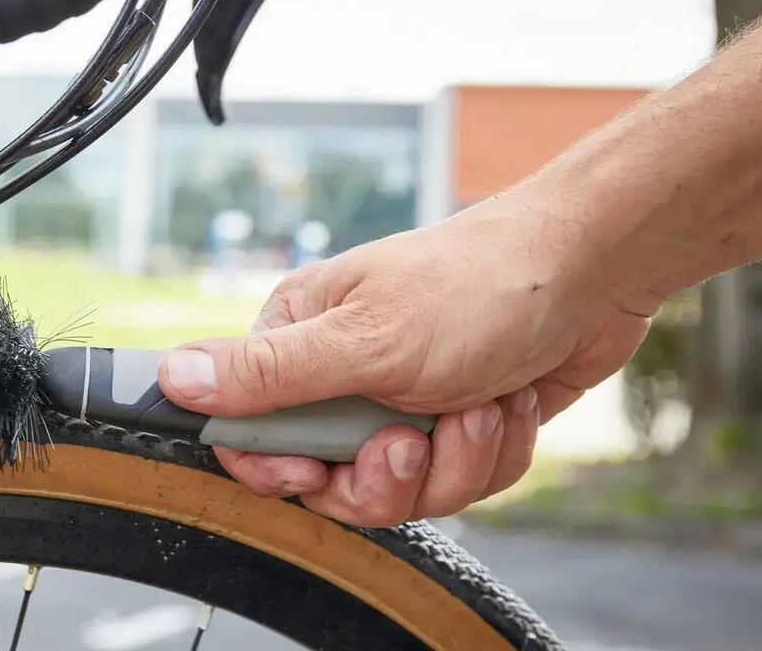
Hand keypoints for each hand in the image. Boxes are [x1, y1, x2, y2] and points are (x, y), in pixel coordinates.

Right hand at [158, 192, 652, 526]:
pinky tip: (508, 402)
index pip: (250, 430)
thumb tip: (172, 374)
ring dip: (452, 458)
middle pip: (329, 477)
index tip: (319, 469)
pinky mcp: (456, 421)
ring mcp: (404, 398)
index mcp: (304, 335)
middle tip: (414, 436)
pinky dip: (490, 452)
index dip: (281, 467)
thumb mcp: (365, 339)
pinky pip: (456, 481)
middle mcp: (347, 370)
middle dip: (386, 474)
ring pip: (401, 489)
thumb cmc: (476, 286)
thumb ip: (268, 372)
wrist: (590, 273)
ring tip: (479, 402)